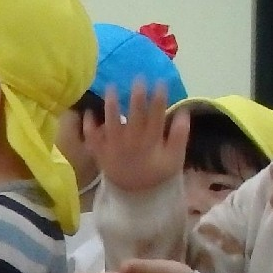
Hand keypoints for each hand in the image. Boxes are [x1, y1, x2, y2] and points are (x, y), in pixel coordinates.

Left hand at [81, 80, 187, 194]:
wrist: (134, 194)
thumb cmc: (155, 171)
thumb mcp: (174, 158)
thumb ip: (179, 135)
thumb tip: (183, 111)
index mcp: (151, 143)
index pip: (157, 117)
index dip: (159, 99)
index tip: (160, 82)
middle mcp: (132, 143)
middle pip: (135, 117)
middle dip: (137, 97)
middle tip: (138, 78)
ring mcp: (114, 147)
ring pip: (112, 124)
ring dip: (111, 105)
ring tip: (111, 87)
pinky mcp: (100, 152)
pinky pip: (92, 138)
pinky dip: (89, 126)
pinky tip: (88, 111)